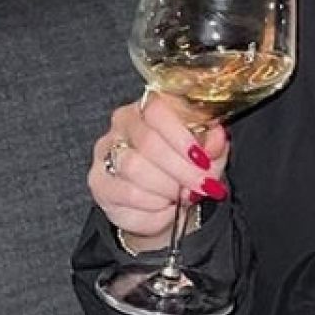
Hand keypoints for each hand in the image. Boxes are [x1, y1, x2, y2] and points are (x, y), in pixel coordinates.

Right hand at [88, 93, 228, 249]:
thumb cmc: (185, 170)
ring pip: (135, 170)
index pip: (158, 110)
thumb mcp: (208, 154)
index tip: (202, 160)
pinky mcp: (98, 182)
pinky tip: (164, 208)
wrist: (165, 205)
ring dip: (167, 189)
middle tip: (201, 186)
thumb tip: (217, 139)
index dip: (182, 137)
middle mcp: (122, 124)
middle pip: (149, 143)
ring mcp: (105, 152)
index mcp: (150, 106)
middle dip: (182, 170)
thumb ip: (214, 143)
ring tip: (181, 197)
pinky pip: (128, 196)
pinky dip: (153, 208)